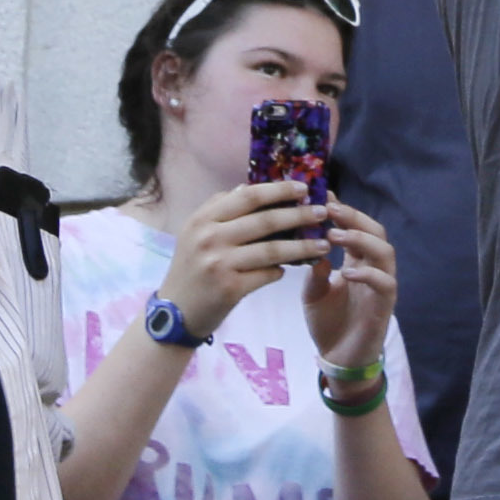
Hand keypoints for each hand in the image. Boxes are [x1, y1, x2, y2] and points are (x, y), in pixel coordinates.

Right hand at [156, 179, 332, 334]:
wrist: (175, 312)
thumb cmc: (191, 268)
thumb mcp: (195, 233)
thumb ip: (220, 210)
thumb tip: (248, 187)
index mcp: (203, 219)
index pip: (247, 196)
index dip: (278, 190)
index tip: (303, 188)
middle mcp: (210, 237)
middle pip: (265, 221)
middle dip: (299, 215)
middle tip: (323, 212)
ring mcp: (220, 263)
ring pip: (272, 250)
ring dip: (302, 247)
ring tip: (324, 244)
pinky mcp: (230, 288)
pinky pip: (267, 275)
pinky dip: (281, 271)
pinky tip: (290, 269)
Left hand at [305, 200, 398, 369]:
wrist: (338, 358)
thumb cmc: (328, 323)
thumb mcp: (312, 293)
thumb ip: (313, 271)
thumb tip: (311, 246)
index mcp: (356, 260)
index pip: (355, 227)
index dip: (342, 210)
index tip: (322, 195)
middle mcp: (373, 268)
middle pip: (375, 231)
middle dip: (354, 217)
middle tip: (330, 208)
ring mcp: (382, 285)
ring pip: (385, 252)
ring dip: (360, 240)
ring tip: (334, 236)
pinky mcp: (385, 305)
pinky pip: (384, 283)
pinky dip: (367, 274)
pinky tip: (346, 272)